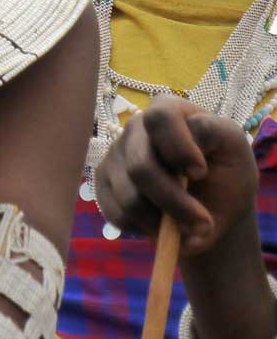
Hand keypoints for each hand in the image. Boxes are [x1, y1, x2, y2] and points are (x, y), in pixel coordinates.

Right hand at [95, 94, 258, 256]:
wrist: (211, 200)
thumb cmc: (225, 169)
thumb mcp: (235, 148)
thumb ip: (219, 137)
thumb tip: (188, 163)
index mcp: (167, 110)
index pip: (160, 119)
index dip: (179, 148)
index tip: (200, 173)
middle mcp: (135, 128)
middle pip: (141, 166)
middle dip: (173, 202)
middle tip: (202, 224)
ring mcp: (115, 155)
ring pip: (129, 197)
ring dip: (162, 223)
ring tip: (187, 228)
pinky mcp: (104, 182)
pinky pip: (117, 214)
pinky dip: (145, 229)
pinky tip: (163, 223)